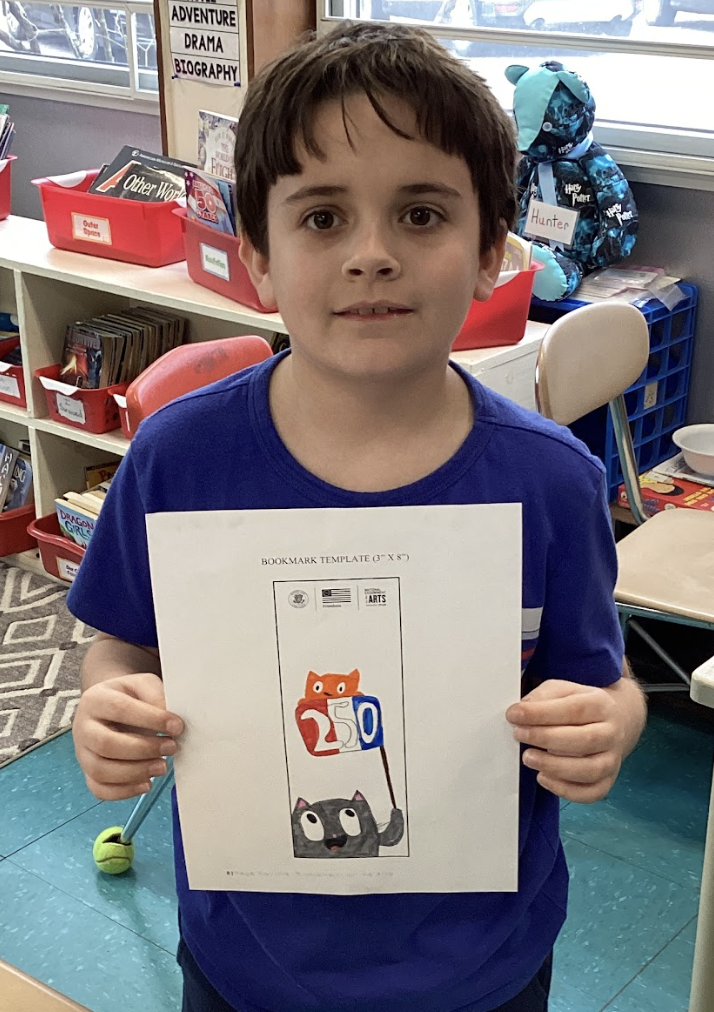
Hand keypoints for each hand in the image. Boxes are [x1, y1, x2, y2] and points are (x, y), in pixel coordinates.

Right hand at [73, 673, 183, 800]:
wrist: (109, 708)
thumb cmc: (128, 697)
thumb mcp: (142, 685)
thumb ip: (156, 696)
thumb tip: (170, 721)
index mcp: (95, 699)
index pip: (120, 709)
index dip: (151, 719)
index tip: (176, 726)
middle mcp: (83, 727)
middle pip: (106, 744)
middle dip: (143, 749)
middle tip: (171, 747)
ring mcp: (83, 752)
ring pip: (101, 771)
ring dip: (136, 772)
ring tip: (162, 766)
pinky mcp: (88, 773)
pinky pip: (100, 789)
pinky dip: (125, 791)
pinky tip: (146, 783)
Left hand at [506, 679, 625, 803]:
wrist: (615, 722)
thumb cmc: (581, 707)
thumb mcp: (563, 690)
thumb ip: (543, 697)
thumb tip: (522, 711)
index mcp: (601, 705)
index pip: (574, 709)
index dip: (541, 713)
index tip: (514, 715)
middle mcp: (611, 734)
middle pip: (584, 740)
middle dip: (545, 738)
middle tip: (519, 735)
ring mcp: (612, 760)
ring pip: (588, 770)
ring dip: (554, 766)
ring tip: (528, 757)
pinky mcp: (607, 781)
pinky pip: (590, 793)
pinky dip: (565, 790)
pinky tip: (543, 777)